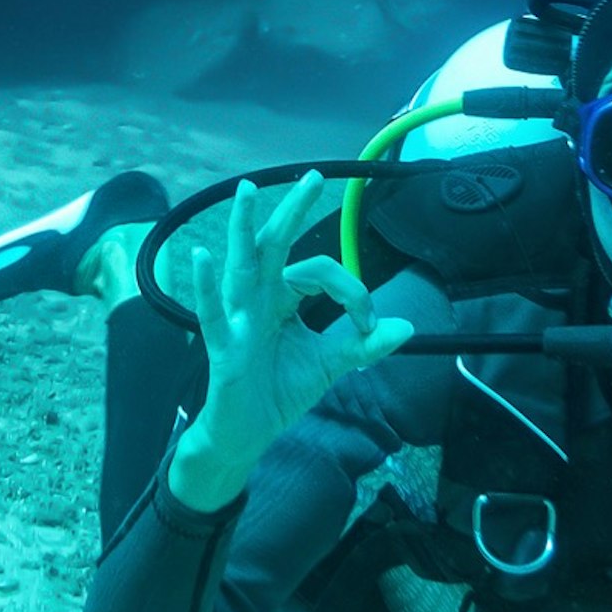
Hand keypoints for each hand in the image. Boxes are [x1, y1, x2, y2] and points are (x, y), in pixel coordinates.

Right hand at [164, 173, 413, 510]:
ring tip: (246, 190)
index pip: (319, 273)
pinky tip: (203, 258)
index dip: (352, 290)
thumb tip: (408, 325)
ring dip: (243, 227)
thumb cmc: (277, 392)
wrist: (246, 436)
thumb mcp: (329, 365)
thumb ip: (363, 344)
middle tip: (313, 175)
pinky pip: (214, 314)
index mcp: (282, 299)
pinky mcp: (223, 347)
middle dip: (292, 210)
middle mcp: (258, 299)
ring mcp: (238, 320)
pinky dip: (205, 286)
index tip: (370, 324)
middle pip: (274, 246)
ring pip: (241, 265)